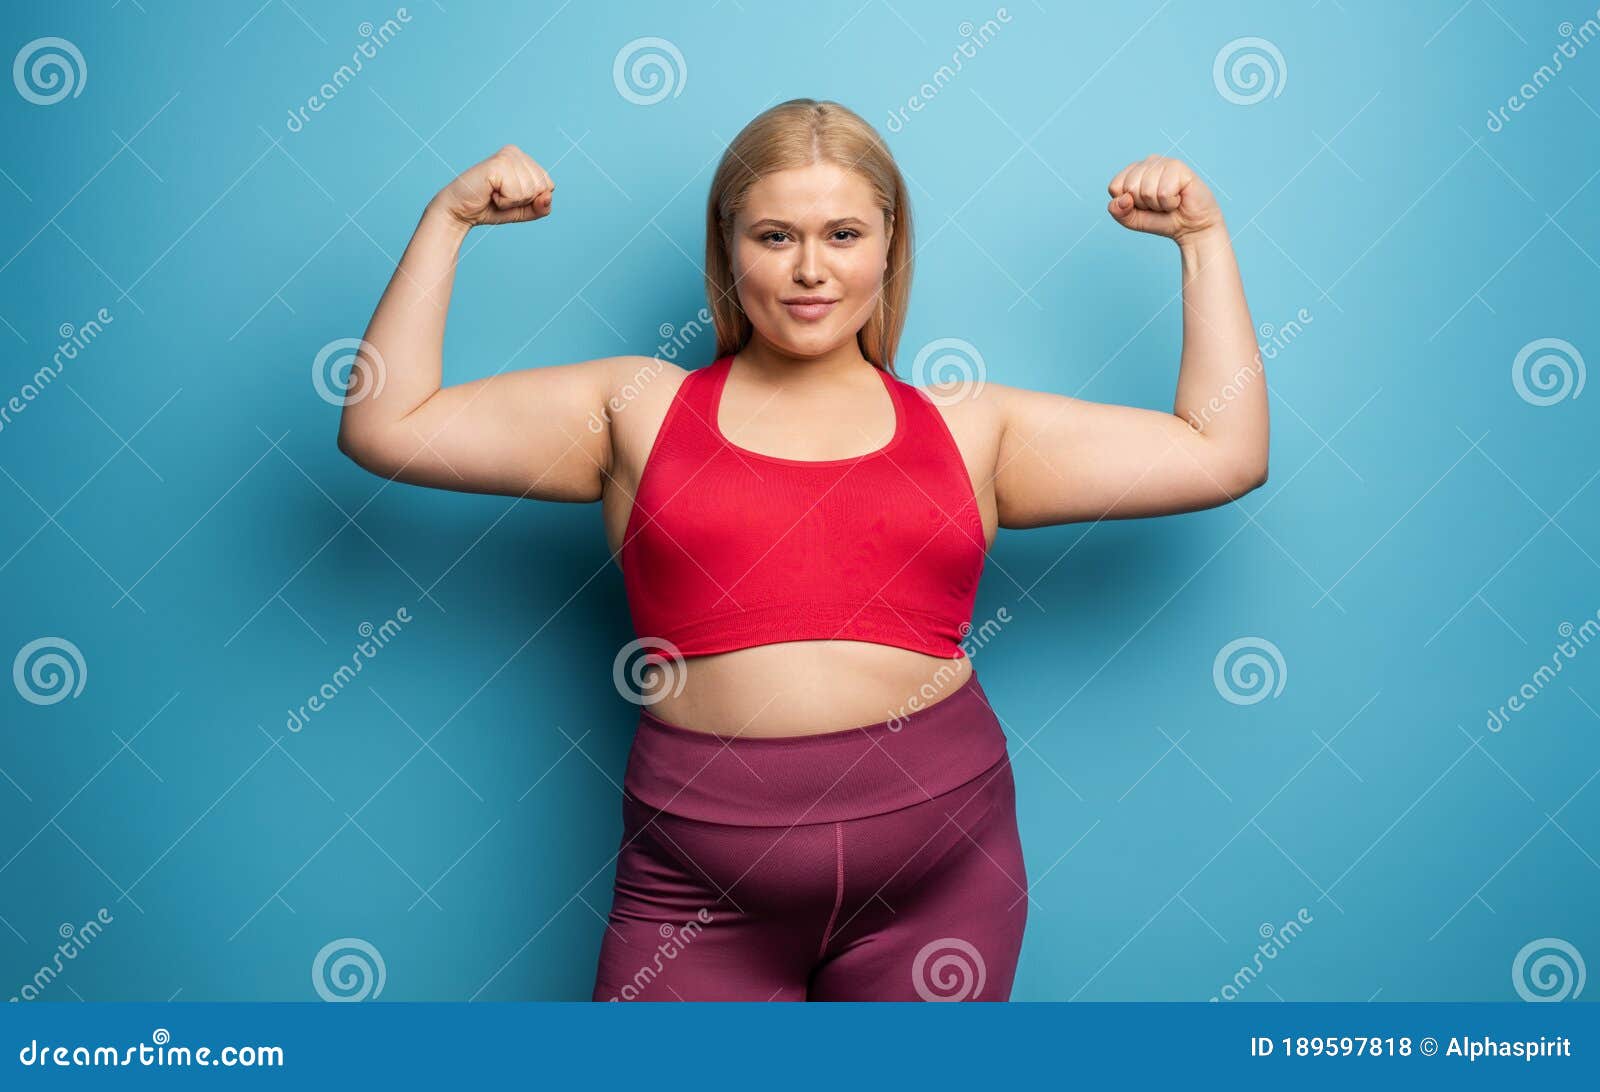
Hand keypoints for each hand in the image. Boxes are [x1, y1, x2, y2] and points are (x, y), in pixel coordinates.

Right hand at [432, 144, 554, 227]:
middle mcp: (516, 152)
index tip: (510, 196)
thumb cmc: (490, 207)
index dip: (532, 200)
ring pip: (531, 191)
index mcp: (524, 159)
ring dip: (512, 201)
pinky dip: (505, 201)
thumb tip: (548, 196)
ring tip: (494, 193)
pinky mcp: (498, 164)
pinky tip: (490, 192)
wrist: (461, 211)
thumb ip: (542, 207)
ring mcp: (507, 156)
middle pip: (542, 188)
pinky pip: (517, 193)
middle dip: (523, 201)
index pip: (549, 185)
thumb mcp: (523, 211)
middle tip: (500, 195)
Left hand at [1106, 155, 1220, 242]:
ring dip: (1158, 205)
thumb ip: (1118, 211)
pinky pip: (1163, 193)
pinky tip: (1178, 199)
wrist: (1190, 227)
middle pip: (1129, 188)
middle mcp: (1148, 161)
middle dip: (1143, 204)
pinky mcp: (1179, 167)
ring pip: (1146, 191)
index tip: (1143, 206)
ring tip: (1169, 202)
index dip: (1127, 204)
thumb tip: (1122, 199)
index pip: (1115, 186)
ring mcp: (1164, 162)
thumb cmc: (1162, 219)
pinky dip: (1169, 203)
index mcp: (1134, 170)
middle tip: (1158, 204)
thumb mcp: (1132, 220)